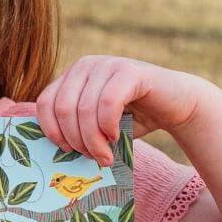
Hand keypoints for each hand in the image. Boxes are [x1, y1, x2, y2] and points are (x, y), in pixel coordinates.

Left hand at [34, 55, 204, 166]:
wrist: (176, 105)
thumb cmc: (132, 119)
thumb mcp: (96, 125)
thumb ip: (75, 129)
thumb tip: (53, 153)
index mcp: (72, 76)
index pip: (45, 103)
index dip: (53, 131)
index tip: (68, 151)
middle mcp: (85, 65)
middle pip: (63, 108)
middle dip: (75, 140)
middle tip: (92, 157)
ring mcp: (107, 64)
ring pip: (84, 109)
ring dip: (93, 140)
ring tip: (105, 155)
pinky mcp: (129, 71)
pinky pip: (108, 102)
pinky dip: (108, 126)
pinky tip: (115, 136)